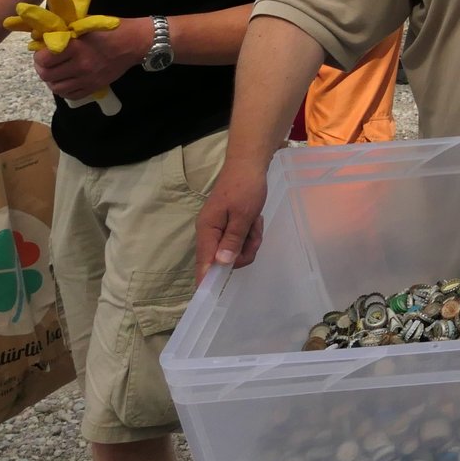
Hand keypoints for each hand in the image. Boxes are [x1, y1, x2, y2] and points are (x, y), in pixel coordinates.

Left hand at [32, 18, 150, 100]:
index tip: (42, 51)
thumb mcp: (85, 23)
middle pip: (47, 75)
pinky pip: (71, 95)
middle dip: (42, 68)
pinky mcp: (95, 87)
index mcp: (76, 48)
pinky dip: (64, 90)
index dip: (38, 56)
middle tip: (45, 63)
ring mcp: (88, 79)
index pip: (44, 59)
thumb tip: (42, 35)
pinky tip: (66, 81)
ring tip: (54, 73)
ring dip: (52, 81)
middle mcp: (81, 66)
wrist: (134, 43)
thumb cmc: (109, 29)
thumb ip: (64, 29)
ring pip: (57, 88)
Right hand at [195, 165, 267, 281]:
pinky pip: (240, 240)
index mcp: (207, 230)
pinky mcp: (228, 226)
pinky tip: (255, 219)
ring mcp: (219, 229)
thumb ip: (232, 240)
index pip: (204, 263)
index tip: (211, 296)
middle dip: (244, 250)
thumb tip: (221, 264)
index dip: (207, 280)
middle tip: (254, 233)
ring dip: (250, 240)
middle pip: (224, 260)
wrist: (249, 164)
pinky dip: (250, 233)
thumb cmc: (245, 187)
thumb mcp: (243, 215)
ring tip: (255, 222)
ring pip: (235, 251)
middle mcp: (209, 232)